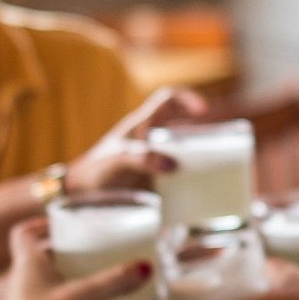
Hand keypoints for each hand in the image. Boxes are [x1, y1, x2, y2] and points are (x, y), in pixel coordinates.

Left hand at [0, 219, 150, 299]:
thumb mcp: (83, 296)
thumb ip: (114, 282)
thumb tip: (144, 267)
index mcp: (29, 263)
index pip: (24, 233)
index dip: (40, 225)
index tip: (62, 225)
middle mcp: (26, 282)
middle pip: (44, 261)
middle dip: (68, 257)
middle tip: (93, 255)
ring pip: (54, 291)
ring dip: (76, 289)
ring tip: (104, 289)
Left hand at [67, 87, 207, 191]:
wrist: (79, 196)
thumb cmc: (94, 171)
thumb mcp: (117, 160)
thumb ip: (142, 159)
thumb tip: (173, 165)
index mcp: (141, 125)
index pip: (167, 100)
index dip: (187, 99)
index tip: (203, 111)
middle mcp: (151, 141)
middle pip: (184, 130)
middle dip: (203, 138)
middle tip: (219, 153)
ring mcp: (154, 162)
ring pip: (184, 156)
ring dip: (199, 165)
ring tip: (214, 177)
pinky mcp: (155, 183)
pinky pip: (179, 181)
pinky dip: (190, 187)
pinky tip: (198, 200)